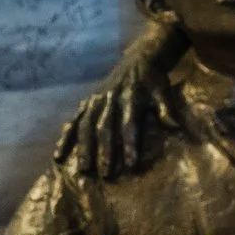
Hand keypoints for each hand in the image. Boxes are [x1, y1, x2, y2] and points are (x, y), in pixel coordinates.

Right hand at [55, 22, 182, 179]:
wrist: (137, 60)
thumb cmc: (152, 81)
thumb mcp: (163, 91)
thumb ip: (167, 109)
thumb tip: (176, 128)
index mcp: (130, 98)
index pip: (129, 125)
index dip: (130, 144)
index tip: (131, 163)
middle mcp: (109, 101)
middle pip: (105, 129)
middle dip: (104, 151)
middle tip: (105, 174)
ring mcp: (94, 102)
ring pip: (86, 127)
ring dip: (83, 149)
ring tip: (83, 169)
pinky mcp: (85, 104)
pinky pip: (72, 123)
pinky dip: (65, 139)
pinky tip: (59, 156)